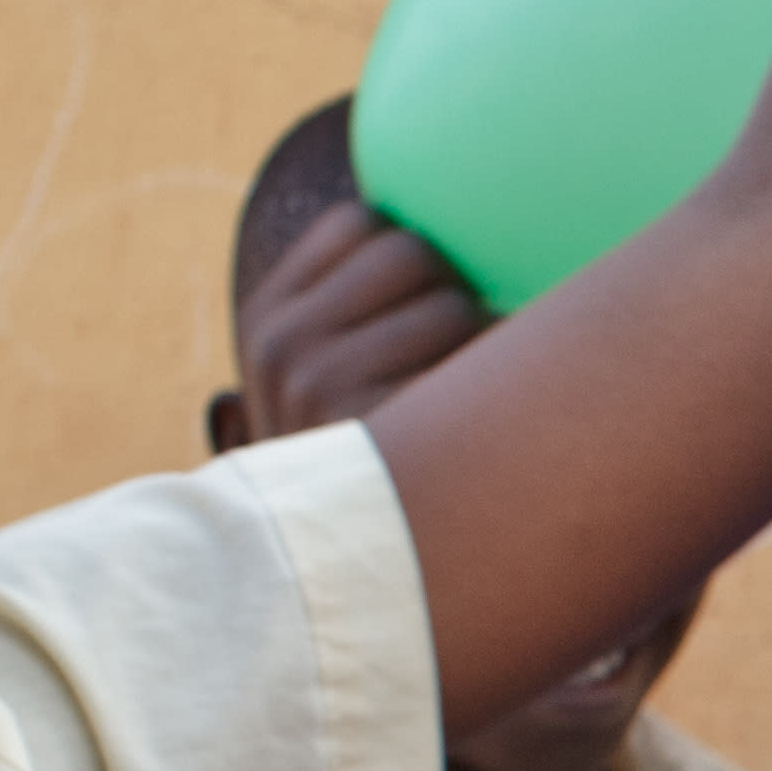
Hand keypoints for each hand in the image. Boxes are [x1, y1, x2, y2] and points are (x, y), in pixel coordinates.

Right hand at [229, 200, 485, 440]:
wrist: (334, 574)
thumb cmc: (354, 452)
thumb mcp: (318, 374)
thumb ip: (355, 301)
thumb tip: (452, 196)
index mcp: (268, 315)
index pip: (357, 222)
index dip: (414, 250)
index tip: (435, 299)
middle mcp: (282, 342)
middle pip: (410, 253)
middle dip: (456, 289)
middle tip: (471, 343)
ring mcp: (322, 387)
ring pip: (452, 309)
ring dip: (490, 341)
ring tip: (481, 386)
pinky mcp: (376, 431)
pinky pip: (475, 373)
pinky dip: (504, 387)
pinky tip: (494, 419)